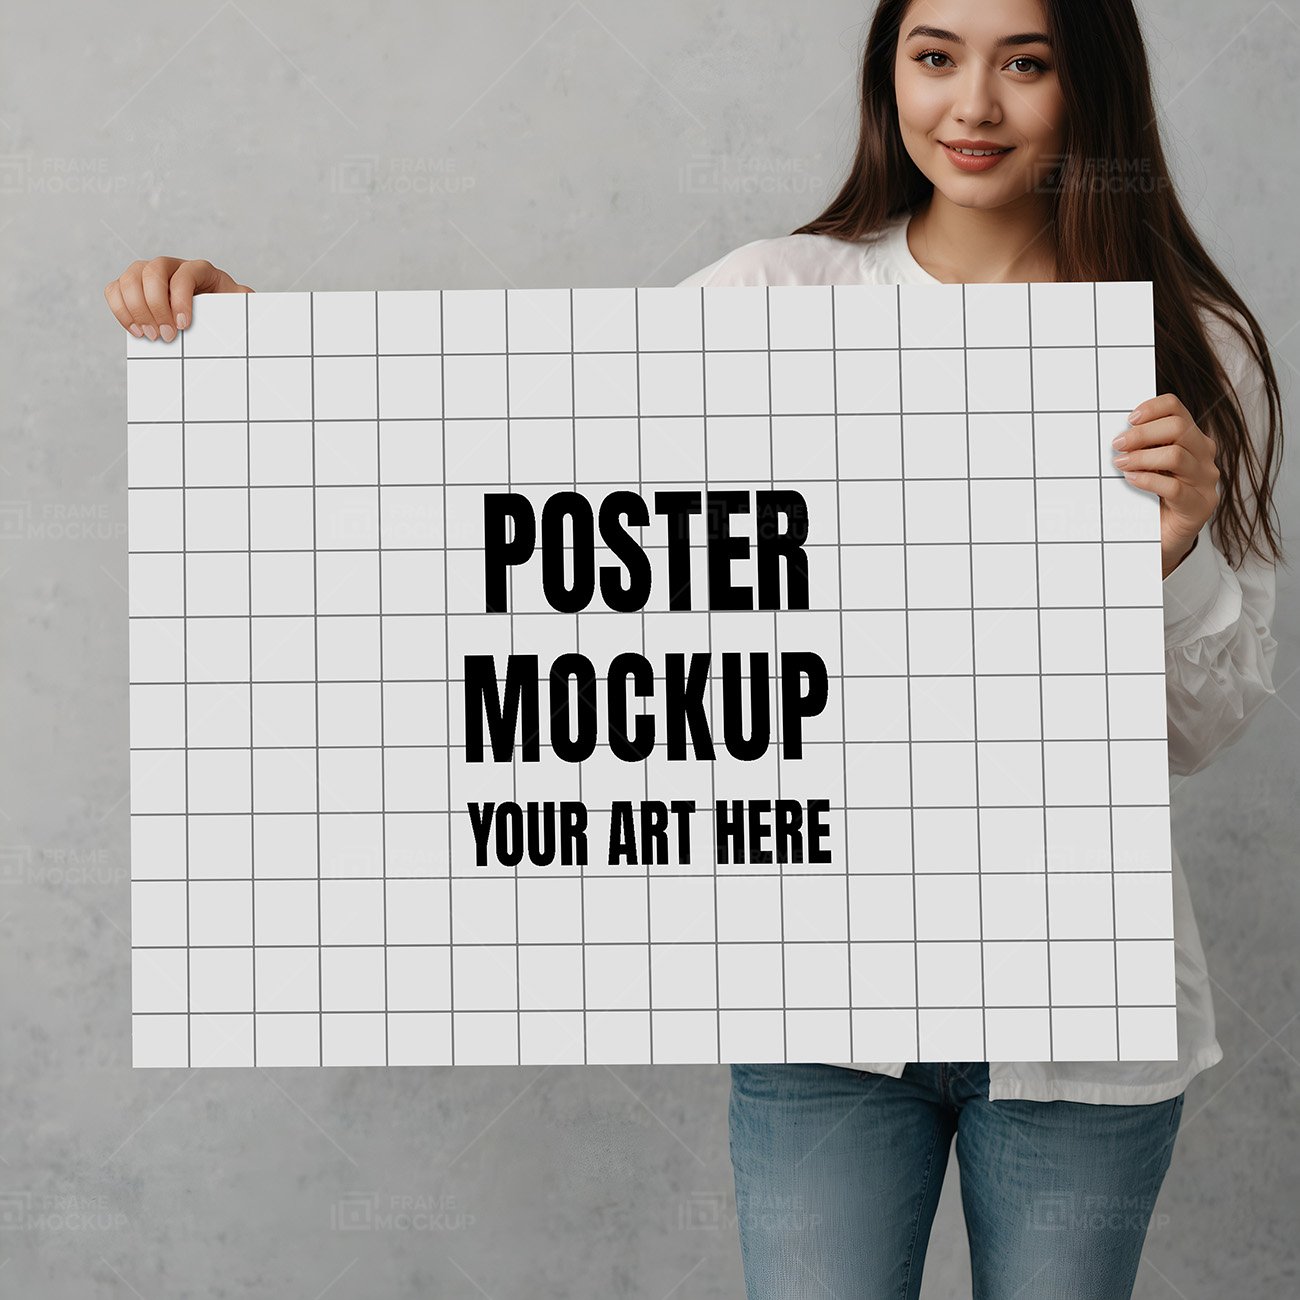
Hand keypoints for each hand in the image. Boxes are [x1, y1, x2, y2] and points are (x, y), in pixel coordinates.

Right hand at [104, 257, 252, 341]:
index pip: (185, 273)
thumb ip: (245, 302)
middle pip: (152, 271)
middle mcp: (172, 266)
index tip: (183, 325)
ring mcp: (149, 274)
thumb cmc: (225, 314)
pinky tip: (137, 332)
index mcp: (200, 270)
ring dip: (136, 309)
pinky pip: (115, 290)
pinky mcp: (133, 288)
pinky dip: (120, 310)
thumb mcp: (239, 309)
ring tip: (151, 337)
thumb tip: (247, 299)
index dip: (181, 298)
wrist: (211, 318)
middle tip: (167, 336)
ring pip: (130, 277)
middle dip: (155, 306)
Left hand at [1111, 394, 1219, 577]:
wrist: (1163, 536)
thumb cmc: (1151, 498)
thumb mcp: (1145, 465)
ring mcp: (1205, 481)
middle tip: (1117, 445)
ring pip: (1176, 456)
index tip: (1129, 419)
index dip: (1152, 408)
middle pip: (1178, 428)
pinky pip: (1173, 488)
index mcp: (1191, 439)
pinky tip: (1131, 481)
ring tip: (1121, 464)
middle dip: (1142, 434)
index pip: (1177, 409)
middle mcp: (1204, 456)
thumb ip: (1141, 447)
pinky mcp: (1200, 505)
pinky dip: (1148, 481)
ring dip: (1142, 458)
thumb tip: (1117, 433)